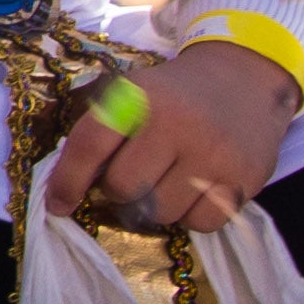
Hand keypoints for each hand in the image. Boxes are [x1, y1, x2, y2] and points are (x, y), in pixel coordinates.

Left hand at [39, 40, 292, 240]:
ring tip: (169, 181)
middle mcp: (175, 122)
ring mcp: (212, 152)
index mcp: (139, 96)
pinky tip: (198, 191)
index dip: (68, 180)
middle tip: (135, 178)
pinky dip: (193, 217)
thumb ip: (100, 133)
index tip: (59, 205)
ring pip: (162, 213)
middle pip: (124, 188)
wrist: (243, 79)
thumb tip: (63, 192)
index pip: (90, 144)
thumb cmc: (175, 95)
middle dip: (121, 191)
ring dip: (157, 207)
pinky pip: (201, 224)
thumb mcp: (134, 93)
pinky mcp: (244, 177)